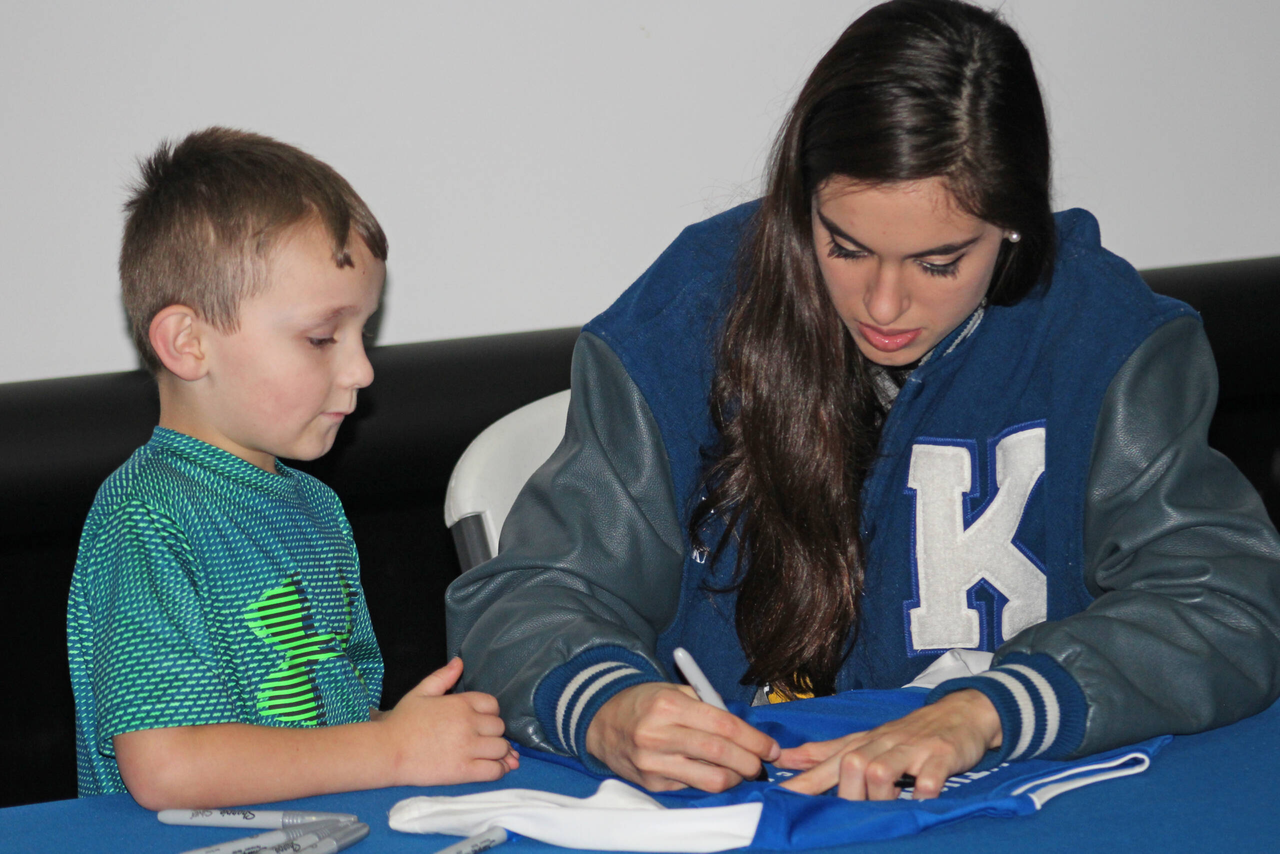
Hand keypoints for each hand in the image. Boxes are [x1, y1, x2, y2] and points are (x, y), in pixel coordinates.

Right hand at [378, 657, 518, 785]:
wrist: (387, 751)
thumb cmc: (402, 722)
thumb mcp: (420, 692)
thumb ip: (443, 677)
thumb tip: (460, 662)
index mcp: (460, 703)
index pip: (493, 705)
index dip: (489, 713)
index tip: (479, 721)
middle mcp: (468, 724)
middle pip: (499, 727)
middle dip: (493, 732)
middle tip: (482, 738)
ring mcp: (468, 748)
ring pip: (501, 748)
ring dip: (499, 752)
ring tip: (490, 754)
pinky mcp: (464, 771)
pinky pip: (494, 770)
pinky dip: (499, 770)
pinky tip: (494, 768)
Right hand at [584, 682, 779, 792]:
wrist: (602, 722)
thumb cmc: (645, 703)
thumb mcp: (673, 691)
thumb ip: (708, 706)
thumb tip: (748, 730)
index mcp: (668, 705)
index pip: (722, 725)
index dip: (753, 739)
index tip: (771, 747)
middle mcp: (658, 735)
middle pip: (719, 754)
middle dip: (750, 762)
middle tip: (763, 764)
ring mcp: (653, 763)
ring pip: (710, 780)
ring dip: (735, 778)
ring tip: (741, 770)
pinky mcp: (652, 783)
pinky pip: (693, 787)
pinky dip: (709, 781)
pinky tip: (712, 772)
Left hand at [777, 689, 1000, 799]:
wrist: (960, 712)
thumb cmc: (907, 733)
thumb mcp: (865, 739)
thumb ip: (828, 752)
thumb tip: (787, 758)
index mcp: (863, 743)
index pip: (827, 761)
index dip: (804, 780)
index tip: (780, 796)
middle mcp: (883, 744)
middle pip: (850, 764)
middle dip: (848, 792)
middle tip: (858, 810)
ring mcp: (912, 749)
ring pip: (881, 770)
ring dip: (879, 793)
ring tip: (888, 805)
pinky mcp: (941, 756)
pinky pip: (928, 778)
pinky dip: (921, 794)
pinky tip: (920, 801)